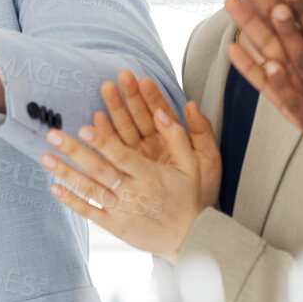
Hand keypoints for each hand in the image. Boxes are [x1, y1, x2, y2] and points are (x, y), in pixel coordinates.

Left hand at [40, 103, 219, 255]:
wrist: (190, 239)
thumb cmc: (188, 198)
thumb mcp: (192, 165)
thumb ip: (176, 137)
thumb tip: (160, 112)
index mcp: (150, 174)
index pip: (122, 155)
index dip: (102, 142)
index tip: (84, 128)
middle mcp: (133, 192)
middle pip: (99, 169)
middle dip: (74, 151)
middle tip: (52, 135)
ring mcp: (122, 211)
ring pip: (90, 189)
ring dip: (66, 173)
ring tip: (45, 158)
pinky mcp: (115, 226)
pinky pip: (90, 212)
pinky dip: (72, 201)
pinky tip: (54, 188)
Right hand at [101, 70, 220, 209]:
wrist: (189, 223)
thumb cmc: (201, 192)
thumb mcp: (207, 160)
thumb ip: (201, 132)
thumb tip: (191, 105)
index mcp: (172, 140)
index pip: (160, 112)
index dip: (152, 96)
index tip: (142, 80)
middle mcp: (153, 146)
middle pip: (138, 116)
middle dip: (128, 96)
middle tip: (118, 78)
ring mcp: (137, 158)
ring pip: (123, 130)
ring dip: (113, 111)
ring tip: (104, 91)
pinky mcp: (125, 172)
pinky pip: (112, 152)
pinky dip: (104, 138)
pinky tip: (95, 123)